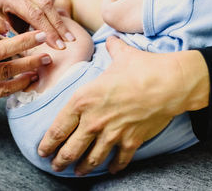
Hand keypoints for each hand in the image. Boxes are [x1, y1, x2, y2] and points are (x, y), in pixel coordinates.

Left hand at [0, 0, 74, 49]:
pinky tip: (58, 17)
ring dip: (59, 17)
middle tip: (69, 41)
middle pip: (46, 5)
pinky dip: (53, 2)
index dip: (49, 31)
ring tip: (68, 35)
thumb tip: (31, 42)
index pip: (34, 15)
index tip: (59, 46)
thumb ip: (11, 32)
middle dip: (59, 26)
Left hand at [38, 36, 209, 174]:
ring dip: (82, 167)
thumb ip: (111, 49)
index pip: (58, 128)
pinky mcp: (131, 141)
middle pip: (71, 148)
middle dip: (60, 160)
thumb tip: (111, 38)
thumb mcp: (121, 55)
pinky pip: (119, 160)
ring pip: (92, 158)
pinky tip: (110, 170)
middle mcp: (94, 120)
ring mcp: (113, 133)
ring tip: (76, 172)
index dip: (47, 142)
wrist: (170, 82)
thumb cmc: (142, 68)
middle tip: (54, 165)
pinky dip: (114, 167)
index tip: (42, 150)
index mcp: (84, 99)